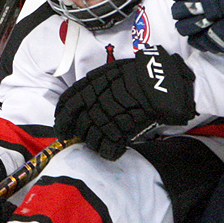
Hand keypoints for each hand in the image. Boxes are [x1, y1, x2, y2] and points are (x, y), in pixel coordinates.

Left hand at [55, 46, 196, 160]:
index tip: (62, 126)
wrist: (162, 83)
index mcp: (90, 85)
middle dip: (76, 132)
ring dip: (92, 142)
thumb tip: (81, 98)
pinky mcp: (120, 132)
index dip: (62, 118)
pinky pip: (106, 148)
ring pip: (89, 138)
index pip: (67, 104)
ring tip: (99, 142)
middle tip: (79, 137)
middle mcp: (94, 103)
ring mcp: (107, 119)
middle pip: (77, 123)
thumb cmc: (139, 73)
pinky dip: (108, 151)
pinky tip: (114, 149)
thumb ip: (94, 84)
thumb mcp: (112, 71)